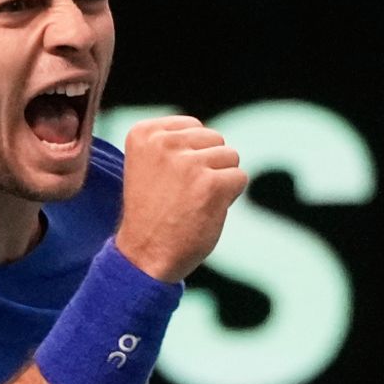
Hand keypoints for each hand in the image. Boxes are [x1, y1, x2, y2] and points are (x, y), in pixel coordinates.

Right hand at [113, 116, 247, 282]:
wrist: (144, 256)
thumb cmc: (151, 212)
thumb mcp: (149, 164)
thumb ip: (173, 142)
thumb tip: (211, 136)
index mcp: (143, 134)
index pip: (193, 127)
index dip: (190, 155)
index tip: (168, 180)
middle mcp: (163, 143)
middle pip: (214, 139)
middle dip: (208, 165)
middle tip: (182, 194)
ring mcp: (188, 163)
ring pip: (230, 156)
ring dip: (219, 181)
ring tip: (193, 202)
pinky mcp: (211, 184)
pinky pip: (240, 177)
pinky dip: (229, 197)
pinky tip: (206, 211)